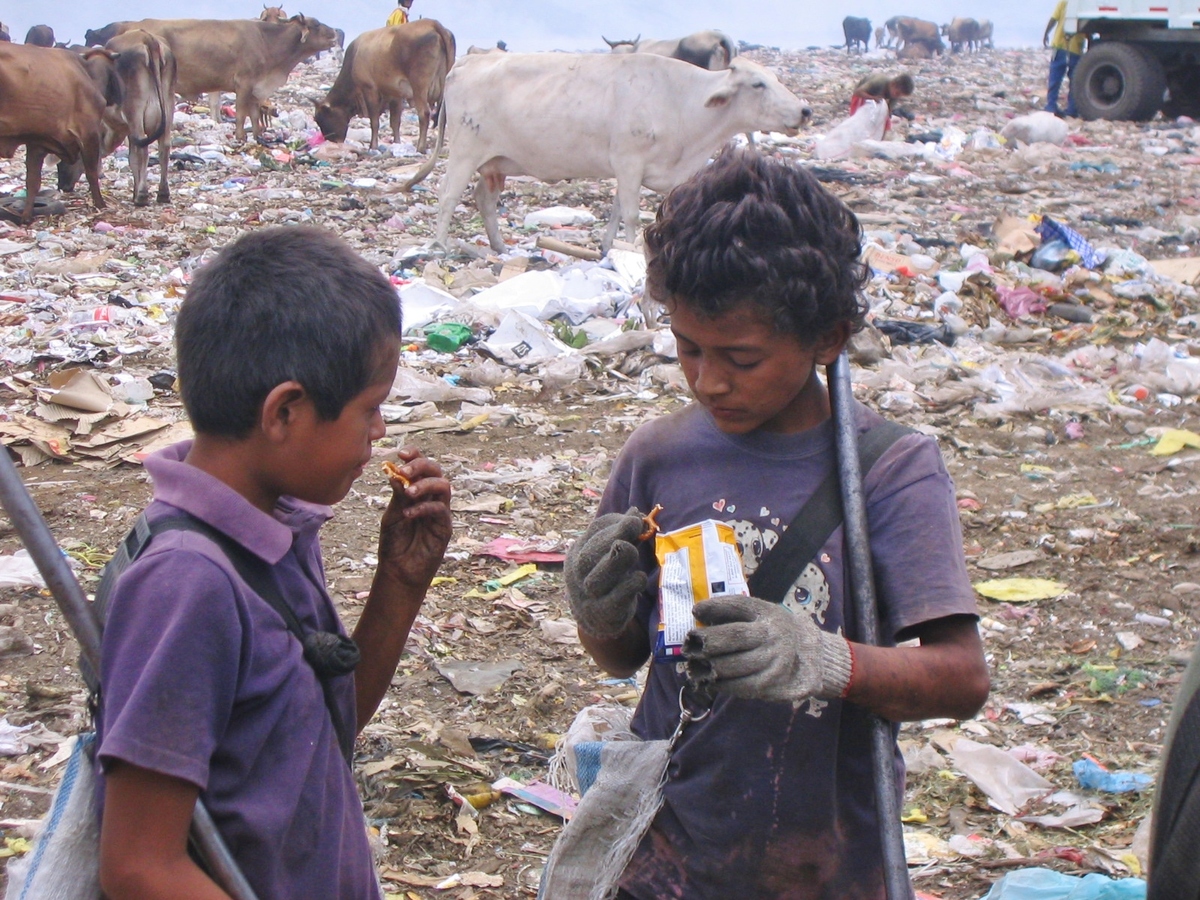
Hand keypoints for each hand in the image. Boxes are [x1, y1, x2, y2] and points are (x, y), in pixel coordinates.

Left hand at [377, 447, 451, 590]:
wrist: (398, 570)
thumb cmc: (395, 542)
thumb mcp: (392, 514)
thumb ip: (397, 495)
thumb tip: (395, 472)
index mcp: (416, 491)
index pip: (421, 466)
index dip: (415, 455)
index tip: (401, 453)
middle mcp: (431, 497)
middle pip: (436, 470)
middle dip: (421, 466)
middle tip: (405, 472)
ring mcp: (439, 511)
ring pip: (443, 486)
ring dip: (425, 485)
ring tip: (408, 493)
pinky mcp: (444, 527)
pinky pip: (440, 510)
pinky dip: (424, 508)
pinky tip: (409, 514)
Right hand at [564, 508, 647, 636]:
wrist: (598, 619)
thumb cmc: (608, 578)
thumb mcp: (608, 554)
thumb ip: (621, 535)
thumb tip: (635, 512)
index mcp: (577, 554)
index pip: (592, 534)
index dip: (614, 524)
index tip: (635, 519)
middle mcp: (577, 575)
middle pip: (588, 556)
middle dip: (613, 538)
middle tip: (635, 529)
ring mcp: (588, 597)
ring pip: (596, 581)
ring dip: (618, 562)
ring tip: (634, 553)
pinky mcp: (603, 615)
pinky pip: (615, 600)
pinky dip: (629, 586)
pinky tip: (639, 579)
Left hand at [683, 595, 852, 703]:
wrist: (812, 657)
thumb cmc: (776, 631)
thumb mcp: (763, 614)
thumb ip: (734, 611)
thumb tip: (698, 612)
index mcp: (767, 614)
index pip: (738, 606)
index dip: (714, 607)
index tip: (695, 610)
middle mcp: (772, 636)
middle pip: (733, 637)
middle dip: (706, 642)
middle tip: (689, 645)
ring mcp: (773, 661)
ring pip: (732, 665)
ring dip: (707, 667)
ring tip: (693, 666)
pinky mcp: (771, 685)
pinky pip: (739, 687)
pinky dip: (720, 685)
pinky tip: (708, 682)